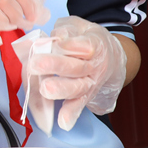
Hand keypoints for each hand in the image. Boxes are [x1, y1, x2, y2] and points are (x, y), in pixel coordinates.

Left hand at [26, 16, 127, 130]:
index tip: (56, 42)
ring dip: (61, 89)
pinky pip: (78, 104)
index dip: (71, 44)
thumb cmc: (86, 37)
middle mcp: (95, 66)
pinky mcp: (85, 94)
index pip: (86, 45)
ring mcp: (91, 82)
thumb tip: (57, 36)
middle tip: (35, 64)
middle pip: (77, 67)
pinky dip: (71, 113)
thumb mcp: (79, 25)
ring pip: (78, 87)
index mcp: (95, 43)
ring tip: (45, 88)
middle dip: (56, 66)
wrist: (111, 55)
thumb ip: (68, 29)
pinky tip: (63, 122)